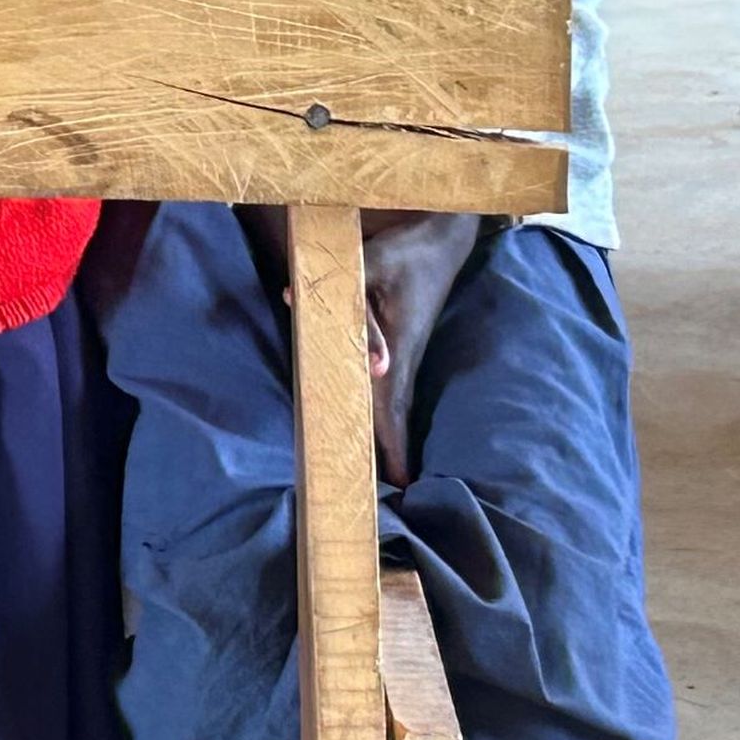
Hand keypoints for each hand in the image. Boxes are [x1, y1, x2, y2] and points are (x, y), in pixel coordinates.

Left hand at [359, 210, 482, 483]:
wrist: (443, 235)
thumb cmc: (406, 248)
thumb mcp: (372, 262)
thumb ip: (341, 289)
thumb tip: (296, 303)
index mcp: (400, 349)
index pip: (392, 408)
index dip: (392, 447)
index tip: (399, 489)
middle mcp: (402, 359)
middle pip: (393, 418)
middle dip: (390, 459)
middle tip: (386, 505)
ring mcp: (402, 354)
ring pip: (391, 406)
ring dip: (386, 441)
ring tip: (383, 485)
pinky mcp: (397, 345)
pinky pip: (387, 388)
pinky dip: (384, 415)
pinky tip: (375, 432)